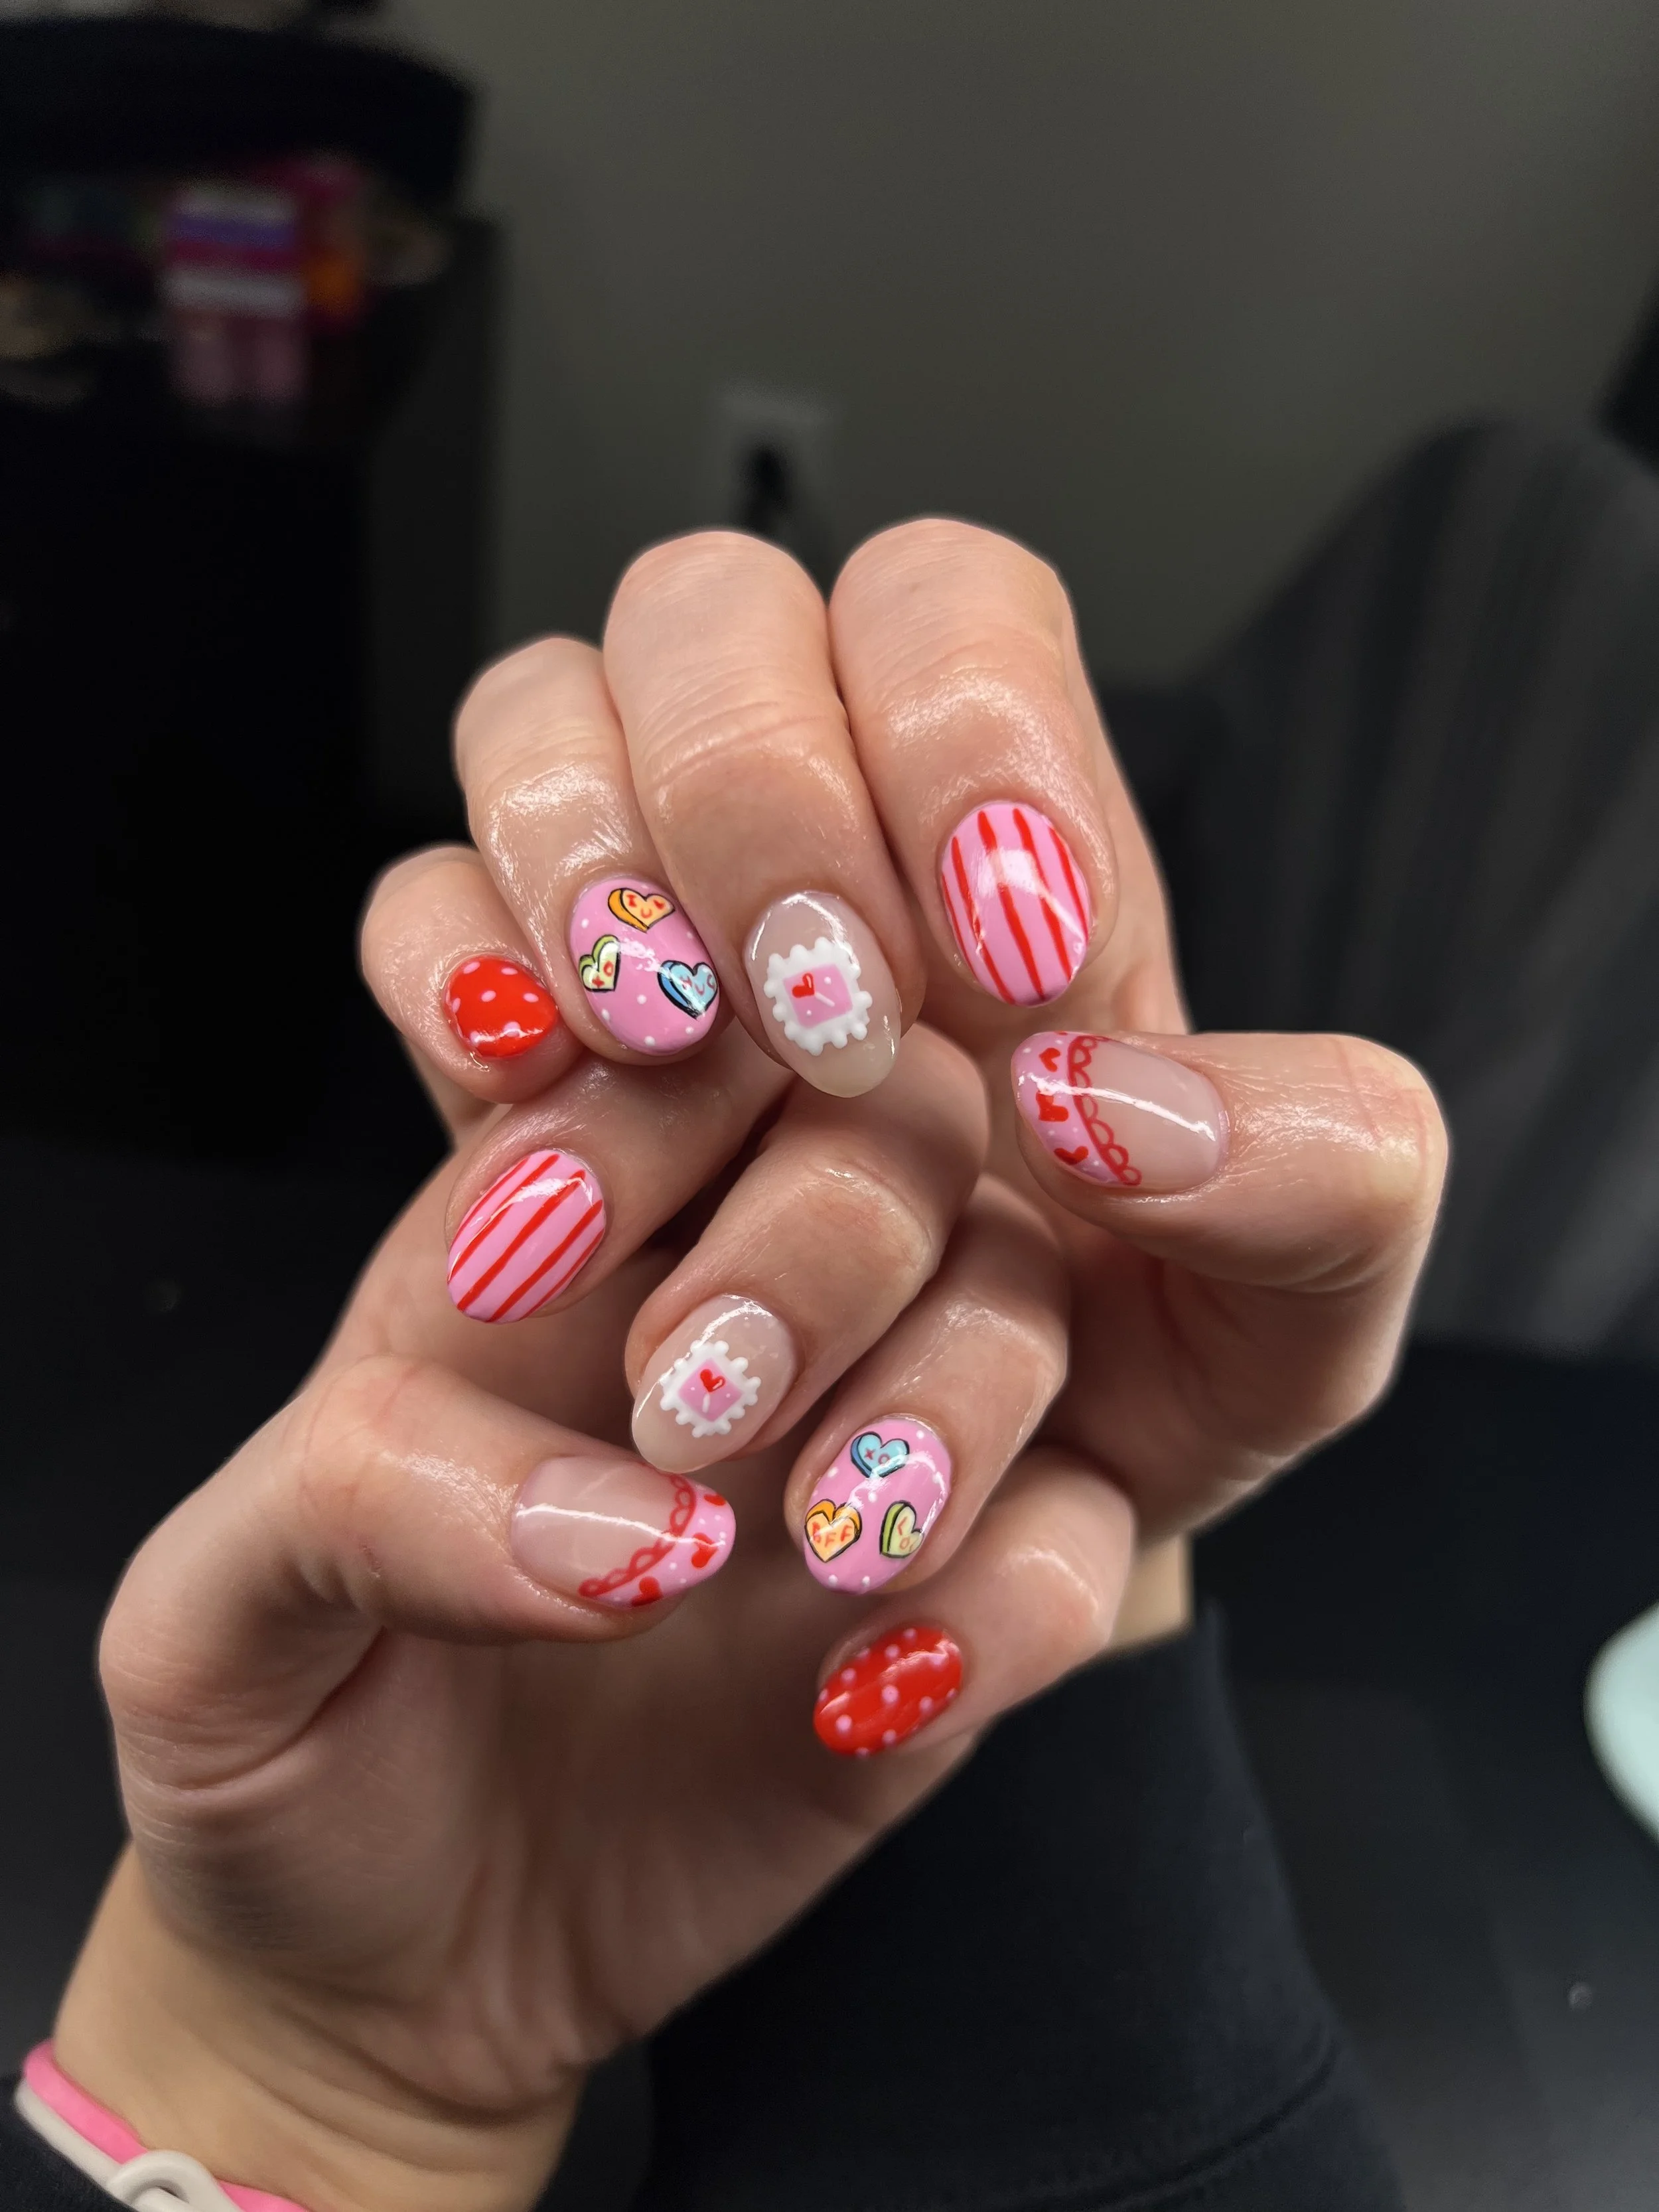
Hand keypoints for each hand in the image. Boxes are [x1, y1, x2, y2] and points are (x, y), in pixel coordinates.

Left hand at [57, 1025, 1133, 2211]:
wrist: (391, 1969)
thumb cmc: (290, 1736)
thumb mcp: (218, 1616)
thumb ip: (362, 1498)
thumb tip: (621, 1530)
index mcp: (547, 1232)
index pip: (661, 1045)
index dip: (647, 1094)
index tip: (559, 1242)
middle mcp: (732, 1298)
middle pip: (889, 1124)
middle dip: (823, 1232)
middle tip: (696, 1409)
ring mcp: (859, 1442)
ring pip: (1020, 1303)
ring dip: (951, 1398)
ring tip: (824, 1550)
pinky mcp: (956, 1603)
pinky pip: (1082, 1541)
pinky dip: (1021, 1600)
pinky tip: (874, 1701)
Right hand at [364, 520, 1448, 1549]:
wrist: (893, 1583)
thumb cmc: (1104, 1424)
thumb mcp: (1287, 1343)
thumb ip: (1324, 1189)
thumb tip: (1119, 1103)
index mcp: (1015, 875)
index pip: (954, 614)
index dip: (967, 726)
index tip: (1012, 972)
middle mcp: (814, 862)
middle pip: (720, 608)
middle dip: (760, 786)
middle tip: (826, 1017)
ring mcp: (641, 945)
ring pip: (540, 711)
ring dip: (590, 855)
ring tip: (665, 1048)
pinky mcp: (504, 1065)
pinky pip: (417, 910)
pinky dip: (451, 967)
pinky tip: (521, 1083)